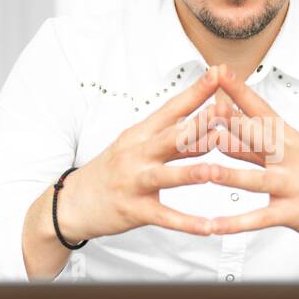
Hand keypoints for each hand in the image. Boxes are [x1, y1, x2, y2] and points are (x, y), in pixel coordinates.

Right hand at [55, 65, 235, 241]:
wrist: (72, 202)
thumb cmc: (111, 171)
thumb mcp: (136, 146)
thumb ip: (173, 138)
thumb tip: (207, 122)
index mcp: (140, 134)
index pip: (172, 109)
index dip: (196, 91)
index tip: (219, 72)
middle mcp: (137, 154)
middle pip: (171, 137)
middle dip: (199, 124)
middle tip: (227, 111)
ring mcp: (134, 182)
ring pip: (166, 176)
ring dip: (190, 173)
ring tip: (215, 172)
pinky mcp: (134, 210)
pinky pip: (164, 217)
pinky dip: (186, 223)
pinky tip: (208, 227)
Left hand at [201, 69, 298, 258]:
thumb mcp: (286, 155)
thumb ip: (250, 146)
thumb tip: (217, 131)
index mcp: (289, 138)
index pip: (261, 110)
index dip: (240, 91)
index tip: (219, 71)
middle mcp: (293, 157)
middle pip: (262, 138)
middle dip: (235, 124)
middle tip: (209, 110)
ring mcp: (294, 185)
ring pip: (259, 179)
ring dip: (232, 175)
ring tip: (206, 172)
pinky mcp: (294, 213)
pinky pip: (260, 218)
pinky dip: (236, 223)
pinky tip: (213, 226)